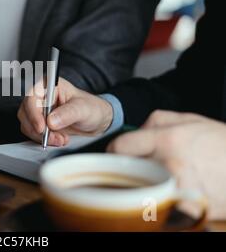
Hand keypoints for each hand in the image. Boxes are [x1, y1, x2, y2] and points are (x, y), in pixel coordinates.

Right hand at [17, 78, 112, 145]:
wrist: (95, 121)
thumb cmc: (91, 108)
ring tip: (61, 139)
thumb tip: (51, 121)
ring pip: (27, 124)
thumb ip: (67, 113)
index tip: (42, 128)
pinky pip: (32, 133)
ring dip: (42, 136)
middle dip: (39, 129)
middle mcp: (40, 96)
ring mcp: (38, 110)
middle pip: (26, 112)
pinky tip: (58, 139)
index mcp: (49, 85)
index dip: (33, 113)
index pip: (32, 97)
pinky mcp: (39, 122)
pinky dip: (43, 140)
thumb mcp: (83, 109)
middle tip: (55, 138)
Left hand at [108, 110, 225, 219]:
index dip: (115, 151)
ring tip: (150, 183)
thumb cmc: (221, 144)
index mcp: (168, 139)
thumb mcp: (192, 120)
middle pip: (127, 172)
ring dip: (140, 188)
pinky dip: (157, 205)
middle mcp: (169, 164)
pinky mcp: (188, 211)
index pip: (121, 147)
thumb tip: (135, 130)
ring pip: (140, 192)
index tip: (116, 156)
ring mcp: (178, 190)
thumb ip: (158, 120)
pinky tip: (166, 197)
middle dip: (127, 171)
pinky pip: (160, 208)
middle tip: (133, 170)